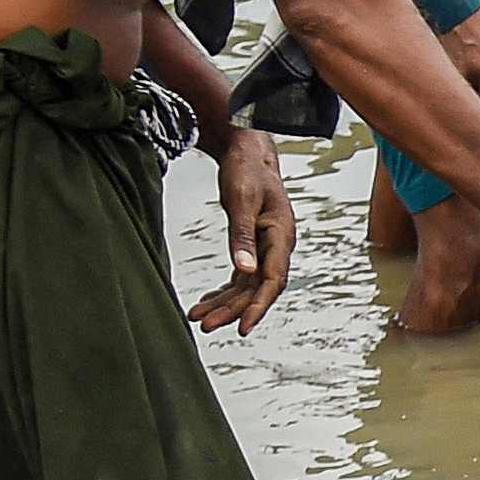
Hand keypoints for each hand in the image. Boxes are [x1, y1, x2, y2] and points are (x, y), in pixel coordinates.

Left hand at [194, 131, 293, 335]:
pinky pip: (241, 276)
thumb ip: (243, 238)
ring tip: (198, 318)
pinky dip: (224, 290)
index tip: (242, 327)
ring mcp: (266, 247)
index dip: (258, 306)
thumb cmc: (247, 171)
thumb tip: (244, 271)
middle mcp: (277, 246)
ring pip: (248, 285)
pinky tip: (206, 301)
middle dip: (232, 309)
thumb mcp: (241, 202)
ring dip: (224, 303)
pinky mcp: (253, 245)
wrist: (247, 151)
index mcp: (281, 236)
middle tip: (205, 326)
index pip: (273, 281)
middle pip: (258, 288)